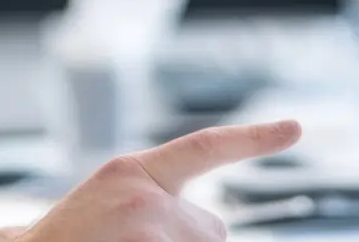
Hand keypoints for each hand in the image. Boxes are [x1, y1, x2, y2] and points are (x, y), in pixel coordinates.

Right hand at [13, 120, 300, 241]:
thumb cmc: (63, 241)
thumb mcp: (104, 211)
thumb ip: (152, 208)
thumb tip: (213, 226)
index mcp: (129, 172)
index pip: (202, 147)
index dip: (252, 139)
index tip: (295, 127)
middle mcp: (143, 191)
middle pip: (211, 229)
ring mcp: (147, 223)